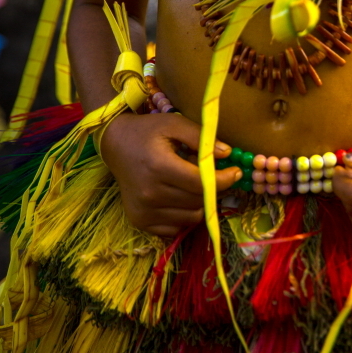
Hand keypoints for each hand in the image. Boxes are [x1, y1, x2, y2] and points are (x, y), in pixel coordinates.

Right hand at [99, 111, 240, 238]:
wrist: (115, 144)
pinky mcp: (139, 221)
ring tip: (190, 182)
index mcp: (159, 167)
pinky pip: (176, 227)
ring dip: (199, 202)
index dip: (224, 180)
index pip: (201, 183)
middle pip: (198, 201)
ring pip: (190, 217)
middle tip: (211, 173)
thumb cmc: (148, 132)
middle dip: (213, 188)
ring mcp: (143, 211)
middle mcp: (149, 194)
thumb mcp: (175, 124)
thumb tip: (228, 154)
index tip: (236, 172)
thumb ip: (201, 138)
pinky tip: (178, 196)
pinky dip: (184, 215)